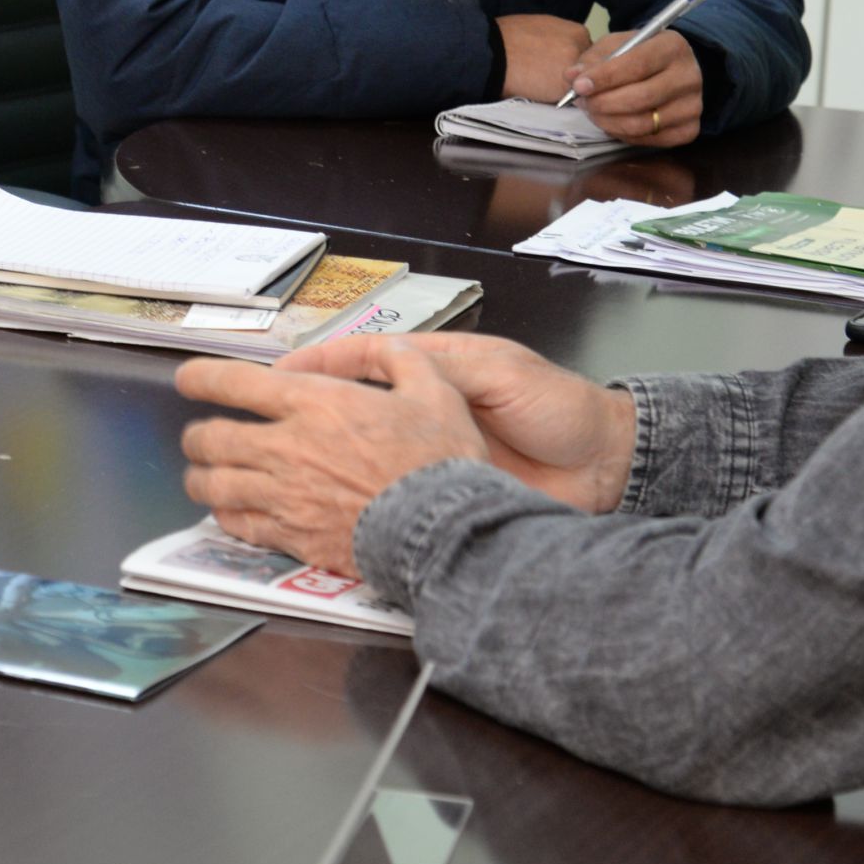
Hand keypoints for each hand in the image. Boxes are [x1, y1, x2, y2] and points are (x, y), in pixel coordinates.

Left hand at [172, 344, 491, 576]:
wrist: (444, 532)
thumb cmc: (439, 462)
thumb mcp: (435, 391)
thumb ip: (404, 362)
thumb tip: (393, 348)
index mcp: (314, 403)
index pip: (233, 382)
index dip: (199, 378)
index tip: (188, 380)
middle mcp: (287, 447)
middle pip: (210, 438)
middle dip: (197, 436)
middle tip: (199, 437)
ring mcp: (284, 495)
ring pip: (213, 485)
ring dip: (201, 478)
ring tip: (202, 477)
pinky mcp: (291, 536)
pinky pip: (237, 524)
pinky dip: (226, 515)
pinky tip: (229, 512)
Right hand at [278, 333, 635, 510]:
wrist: (603, 464)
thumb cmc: (559, 407)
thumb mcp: (498, 373)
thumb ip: (441, 370)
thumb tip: (381, 368)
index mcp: (436, 371)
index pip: (363, 359)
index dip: (319, 364)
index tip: (279, 374)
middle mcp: (424, 412)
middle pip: (352, 407)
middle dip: (306, 413)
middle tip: (259, 420)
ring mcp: (429, 453)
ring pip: (363, 452)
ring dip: (324, 458)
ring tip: (279, 465)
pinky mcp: (441, 490)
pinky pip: (390, 492)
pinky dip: (358, 497)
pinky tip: (328, 504)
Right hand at [496, 14, 594, 103]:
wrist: (493, 52)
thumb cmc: (508, 39)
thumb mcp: (541, 28)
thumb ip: (559, 39)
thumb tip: (560, 51)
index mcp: (577, 31)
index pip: (587, 53)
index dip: (573, 63)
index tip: (558, 67)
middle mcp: (583, 48)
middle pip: (588, 69)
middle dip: (575, 76)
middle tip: (551, 79)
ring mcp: (578, 68)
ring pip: (581, 84)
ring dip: (569, 88)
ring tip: (544, 86)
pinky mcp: (568, 88)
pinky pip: (570, 98)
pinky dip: (560, 99)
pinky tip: (543, 92)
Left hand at [571, 26, 703, 147]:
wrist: (670, 71)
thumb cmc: (639, 56)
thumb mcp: (617, 46)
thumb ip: (594, 59)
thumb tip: (572, 76)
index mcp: (673, 47)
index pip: (638, 64)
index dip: (605, 77)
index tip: (579, 86)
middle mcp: (689, 76)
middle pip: (640, 98)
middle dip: (603, 103)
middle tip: (581, 102)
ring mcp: (693, 106)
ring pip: (642, 123)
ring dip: (608, 121)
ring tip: (592, 111)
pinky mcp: (690, 129)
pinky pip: (648, 140)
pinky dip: (623, 134)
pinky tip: (612, 121)